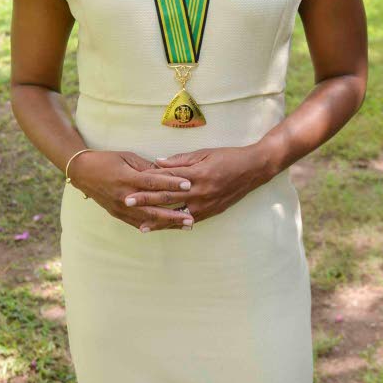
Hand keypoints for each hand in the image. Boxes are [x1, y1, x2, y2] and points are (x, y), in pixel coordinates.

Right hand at [69, 149, 194, 232]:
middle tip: (191, 217)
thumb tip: (166, 171)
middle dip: (174, 212)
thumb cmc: (106, 160)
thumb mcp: (127, 157)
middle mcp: (124, 195)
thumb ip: (147, 166)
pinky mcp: (117, 213)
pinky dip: (152, 226)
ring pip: (147, 218)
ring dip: (167, 223)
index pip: (154, 182)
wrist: (82, 172)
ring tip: (184, 225)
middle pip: (153, 206)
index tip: (188, 185)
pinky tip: (165, 228)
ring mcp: (120, 207)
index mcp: (128, 178)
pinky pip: (137, 222)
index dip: (172, 183)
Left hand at [141, 145, 268, 225]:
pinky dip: (176, 225)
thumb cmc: (228, 157)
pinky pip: (190, 219)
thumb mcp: (204, 153)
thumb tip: (157, 163)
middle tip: (128, 204)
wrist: (253, 169)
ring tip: (142, 226)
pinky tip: (166, 229)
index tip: (131, 186)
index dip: (147, 184)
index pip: (166, 180)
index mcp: (197, 174)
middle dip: (146, 202)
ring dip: (159, 221)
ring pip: (177, 215)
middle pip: (168, 198)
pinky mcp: (212, 211)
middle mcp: (200, 191)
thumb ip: (180, 160)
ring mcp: (206, 204)